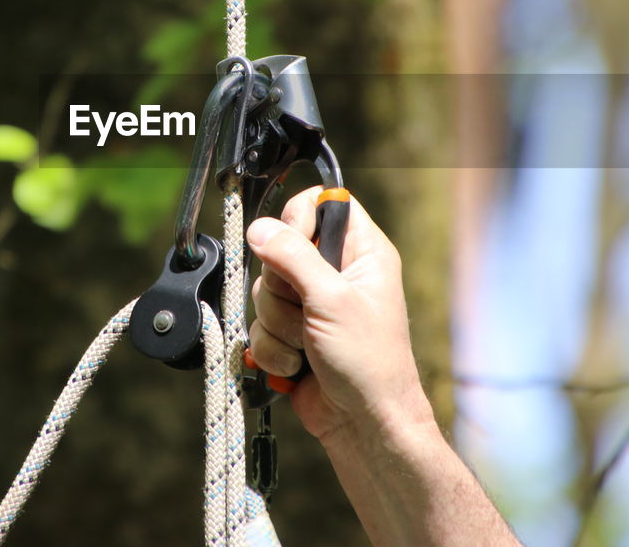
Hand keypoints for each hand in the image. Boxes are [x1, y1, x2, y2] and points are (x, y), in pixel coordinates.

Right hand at [246, 187, 433, 442]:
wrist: (363, 425)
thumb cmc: (369, 362)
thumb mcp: (332, 299)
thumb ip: (293, 257)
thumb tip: (260, 227)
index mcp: (361, 251)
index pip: (321, 204)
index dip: (298, 220)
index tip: (293, 247)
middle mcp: (335, 272)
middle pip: (279, 250)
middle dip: (283, 290)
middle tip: (308, 312)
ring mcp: (311, 304)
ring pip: (263, 292)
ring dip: (278, 326)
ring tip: (308, 346)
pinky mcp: (291, 333)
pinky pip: (259, 326)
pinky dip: (273, 349)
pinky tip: (298, 365)